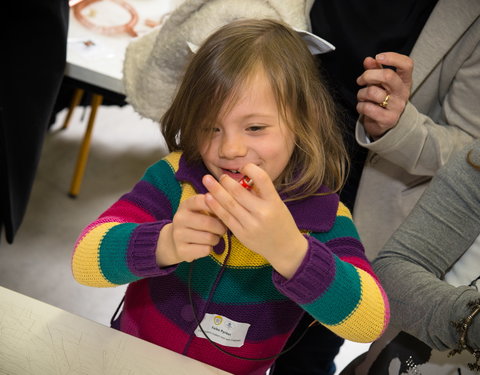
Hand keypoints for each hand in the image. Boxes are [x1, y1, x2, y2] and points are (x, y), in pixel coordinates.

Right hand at [156, 194, 225, 265]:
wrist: (175, 240)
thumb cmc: (196, 222)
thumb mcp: (200, 210)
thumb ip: (213, 206)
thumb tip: (228, 207)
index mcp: (185, 205)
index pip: (200, 201)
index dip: (215, 206)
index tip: (224, 211)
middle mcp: (179, 219)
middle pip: (208, 222)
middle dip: (221, 227)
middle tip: (223, 229)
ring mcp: (178, 235)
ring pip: (209, 238)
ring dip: (216, 239)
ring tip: (214, 237)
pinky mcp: (181, 250)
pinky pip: (205, 250)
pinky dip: (210, 249)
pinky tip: (206, 246)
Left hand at [202, 164, 307, 278]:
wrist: (285, 248)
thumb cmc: (281, 222)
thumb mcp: (277, 204)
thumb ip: (261, 193)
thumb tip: (243, 177)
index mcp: (274, 202)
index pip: (262, 179)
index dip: (251, 169)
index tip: (244, 166)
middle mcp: (263, 213)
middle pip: (239, 192)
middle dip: (226, 181)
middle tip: (219, 175)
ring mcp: (251, 225)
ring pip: (229, 204)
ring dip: (216, 191)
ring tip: (207, 181)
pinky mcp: (242, 234)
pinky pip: (225, 218)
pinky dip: (215, 207)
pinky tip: (208, 198)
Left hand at [356, 52, 412, 138]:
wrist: (384, 124)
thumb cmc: (382, 99)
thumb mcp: (380, 83)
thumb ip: (375, 70)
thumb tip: (368, 59)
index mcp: (404, 81)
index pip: (407, 64)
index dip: (392, 57)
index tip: (378, 57)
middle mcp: (403, 93)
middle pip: (388, 76)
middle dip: (368, 75)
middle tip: (361, 80)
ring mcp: (397, 107)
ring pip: (373, 92)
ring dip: (361, 93)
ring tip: (362, 97)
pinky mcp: (388, 119)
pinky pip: (368, 108)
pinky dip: (360, 106)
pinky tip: (362, 107)